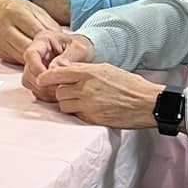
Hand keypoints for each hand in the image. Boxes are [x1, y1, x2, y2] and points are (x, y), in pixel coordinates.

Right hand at [0, 0, 60, 66]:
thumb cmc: (20, 10)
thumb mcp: (37, 12)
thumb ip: (49, 27)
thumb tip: (64, 44)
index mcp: (16, 12)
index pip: (37, 33)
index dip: (51, 44)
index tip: (63, 53)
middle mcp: (5, 27)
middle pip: (29, 49)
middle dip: (45, 56)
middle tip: (59, 62)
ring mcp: (0, 41)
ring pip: (24, 58)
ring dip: (38, 62)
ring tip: (51, 63)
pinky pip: (18, 60)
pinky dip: (30, 62)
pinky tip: (39, 61)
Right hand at [23, 32, 93, 97]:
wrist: (82, 52)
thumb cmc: (81, 46)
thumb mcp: (79, 49)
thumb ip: (67, 58)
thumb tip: (54, 69)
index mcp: (43, 41)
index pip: (31, 54)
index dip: (37, 68)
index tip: (50, 77)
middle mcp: (35, 54)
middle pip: (27, 71)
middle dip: (42, 82)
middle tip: (59, 87)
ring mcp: (34, 66)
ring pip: (28, 82)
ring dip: (43, 90)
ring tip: (60, 91)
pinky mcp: (38, 77)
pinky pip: (35, 89)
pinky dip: (45, 94)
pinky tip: (58, 93)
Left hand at [33, 62, 160, 127]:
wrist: (147, 102)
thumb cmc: (128, 83)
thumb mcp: (105, 69)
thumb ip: (83, 70)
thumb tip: (63, 70)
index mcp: (88, 72)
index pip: (56, 73)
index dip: (45, 78)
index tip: (40, 80)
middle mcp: (85, 88)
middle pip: (58, 92)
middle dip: (61, 93)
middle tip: (71, 93)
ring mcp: (88, 105)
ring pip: (63, 105)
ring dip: (68, 104)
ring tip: (81, 101)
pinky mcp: (92, 118)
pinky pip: (75, 116)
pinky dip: (78, 113)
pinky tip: (90, 109)